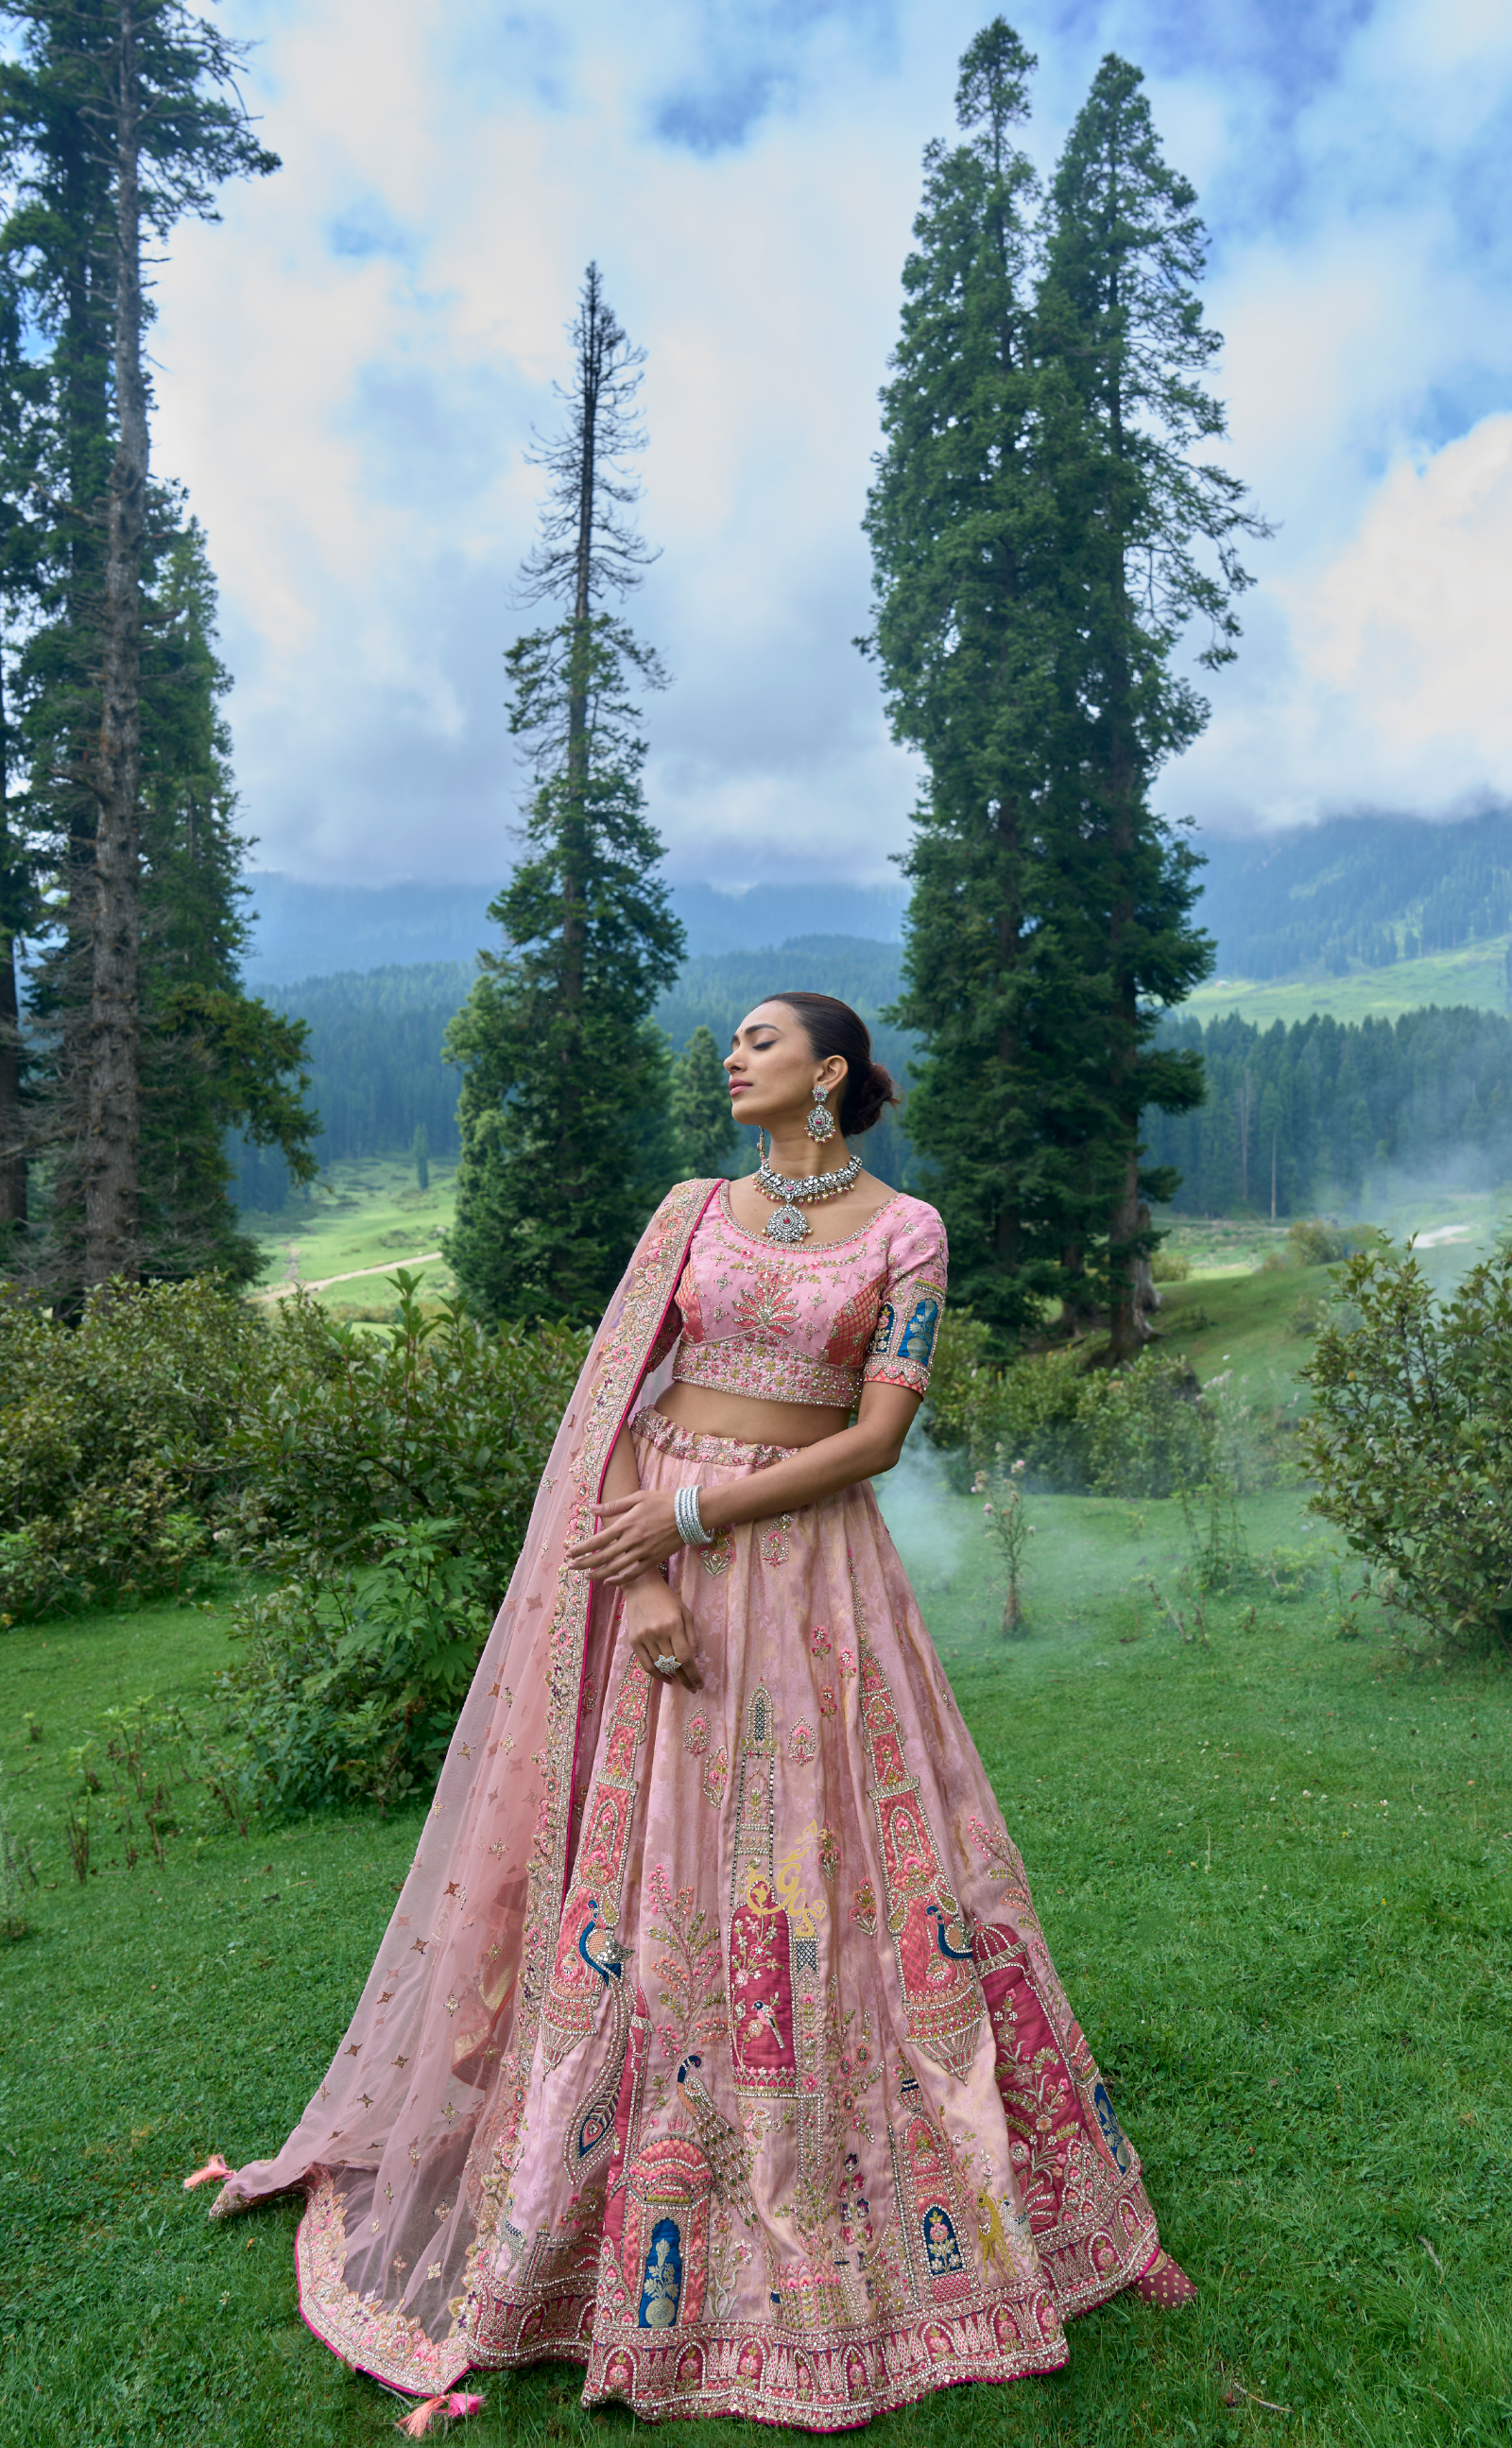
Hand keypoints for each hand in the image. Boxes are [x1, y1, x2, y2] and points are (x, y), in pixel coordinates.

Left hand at [567, 1488, 682, 1584]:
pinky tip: (609, 1582)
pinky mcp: (654, 1559)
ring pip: (616, 1568)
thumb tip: (592, 1508)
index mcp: (627, 1523)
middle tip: (570, 1567)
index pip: (598, 1540)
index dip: (581, 1548)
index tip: (569, 1553)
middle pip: (603, 1557)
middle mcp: (633, 1540)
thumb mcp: (638, 1497)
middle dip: (584, 1563)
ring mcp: (643, 1551)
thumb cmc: (663, 1501)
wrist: (691, 1514)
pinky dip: (620, 1580)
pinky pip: (634, 1573)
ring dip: (598, 1573)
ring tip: (586, 1575)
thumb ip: (614, 1505)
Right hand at [622, 1573, 701, 1689]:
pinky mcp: (633, 1641)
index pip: (686, 1657)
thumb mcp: (686, 1613)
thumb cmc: (668, 1600)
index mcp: (674, 1625)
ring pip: (660, 1665)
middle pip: (673, 1664)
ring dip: (673, 1676)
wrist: (642, 1588)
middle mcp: (658, 1632)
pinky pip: (646, 1664)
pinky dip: (657, 1675)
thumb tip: (696, 1661)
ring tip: (682, 1680)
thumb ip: (692, 1638)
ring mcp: (644, 1637)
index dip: (694, 1674)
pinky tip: (667, 1679)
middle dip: (685, 1678)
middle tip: (693, 1687)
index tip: (700, 1685)